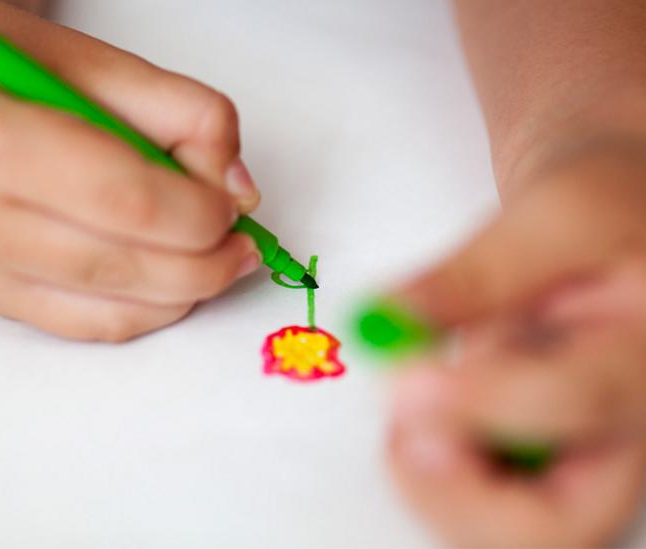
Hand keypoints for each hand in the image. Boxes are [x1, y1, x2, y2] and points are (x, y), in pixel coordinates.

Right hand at [0, 1, 260, 340]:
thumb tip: (236, 187)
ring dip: (178, 298)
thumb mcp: (78, 56)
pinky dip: (134, 313)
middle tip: (241, 246)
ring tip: (215, 265)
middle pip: (120, 268)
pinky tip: (164, 286)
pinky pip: (72, 325)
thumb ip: (175, 109)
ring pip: (101, 313)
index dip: (199, 214)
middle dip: (203, 266)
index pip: (127, 202)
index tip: (231, 204)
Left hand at [387, 142, 645, 546]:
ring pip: (523, 530)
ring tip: (419, 402)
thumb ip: (474, 275)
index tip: (405, 375)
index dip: (480, 400)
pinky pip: (497, 507)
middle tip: (403, 431)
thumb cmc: (606, 208)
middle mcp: (638, 428)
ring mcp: (600, 458)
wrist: (622, 223)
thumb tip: (390, 320)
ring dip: (445, 484)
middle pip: (564, 524)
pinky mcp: (561, 464)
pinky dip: (446, 475)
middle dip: (461, 490)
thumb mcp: (550, 215)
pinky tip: (435, 411)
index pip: (576, 400)